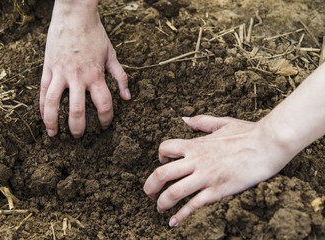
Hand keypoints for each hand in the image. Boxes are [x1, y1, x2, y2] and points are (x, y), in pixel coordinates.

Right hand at [40, 1, 130, 137]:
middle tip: (79, 137)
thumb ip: (120, 77)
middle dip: (79, 128)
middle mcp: (78, 77)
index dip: (106, 119)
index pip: (103, 104)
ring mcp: (60, 73)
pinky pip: (43, 90)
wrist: (74, 15)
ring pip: (54, 103)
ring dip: (53, 121)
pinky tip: (43, 117)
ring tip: (53, 134)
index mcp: (96, 75)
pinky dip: (42, 105)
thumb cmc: (95, 35)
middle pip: (77, 110)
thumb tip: (127, 97)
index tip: (105, 125)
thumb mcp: (112, 55)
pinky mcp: (48, 68)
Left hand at [144, 115, 292, 226]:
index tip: (162, 164)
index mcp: (196, 144)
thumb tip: (185, 119)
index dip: (160, 157)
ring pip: (174, 192)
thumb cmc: (247, 132)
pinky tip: (173, 222)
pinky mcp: (218, 190)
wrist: (268, 144)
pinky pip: (194, 205)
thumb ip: (201, 122)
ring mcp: (206, 176)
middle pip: (162, 173)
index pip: (165, 148)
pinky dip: (181, 215)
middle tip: (148, 193)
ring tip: (159, 208)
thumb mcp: (222, 122)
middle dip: (150, 186)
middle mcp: (196, 160)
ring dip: (162, 202)